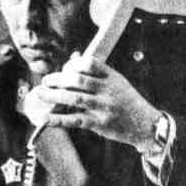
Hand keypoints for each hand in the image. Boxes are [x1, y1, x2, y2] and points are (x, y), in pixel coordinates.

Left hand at [34, 53, 160, 149]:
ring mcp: (103, 108)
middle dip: (57, 79)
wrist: (145, 125)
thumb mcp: (118, 83)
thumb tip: (73, 60)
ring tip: (40, 93)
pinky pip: (75, 120)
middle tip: (45, 81)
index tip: (65, 68)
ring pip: (74, 98)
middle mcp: (108, 91)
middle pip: (77, 80)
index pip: (89, 63)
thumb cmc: (128, 102)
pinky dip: (58, 119)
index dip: (73, 64)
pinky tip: (45, 117)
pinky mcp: (99, 124)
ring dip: (53, 95)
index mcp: (112, 77)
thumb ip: (97, 73)